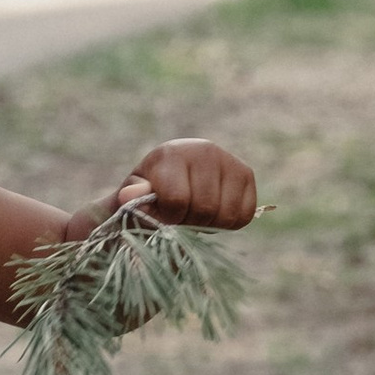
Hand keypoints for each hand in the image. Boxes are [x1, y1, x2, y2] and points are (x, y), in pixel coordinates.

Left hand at [73, 138, 257, 238]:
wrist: (169, 180)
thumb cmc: (147, 194)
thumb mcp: (129, 198)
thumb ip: (128, 199)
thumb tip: (131, 195)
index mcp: (171, 154)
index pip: (178, 201)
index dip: (169, 218)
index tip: (162, 214)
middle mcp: (204, 150)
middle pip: (205, 209)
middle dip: (189, 221)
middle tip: (180, 214)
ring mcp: (228, 160)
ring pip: (226, 214)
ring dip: (209, 224)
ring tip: (195, 212)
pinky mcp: (246, 174)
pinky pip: (244, 215)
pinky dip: (228, 223)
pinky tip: (213, 212)